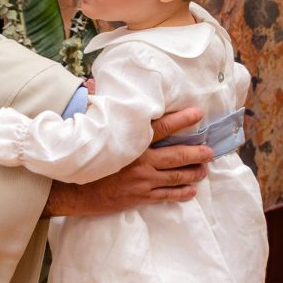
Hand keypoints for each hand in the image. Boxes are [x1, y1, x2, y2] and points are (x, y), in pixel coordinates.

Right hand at [44, 108, 209, 215]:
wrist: (72, 190)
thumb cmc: (85, 158)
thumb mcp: (95, 133)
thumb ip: (106, 113)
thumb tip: (95, 84)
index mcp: (131, 142)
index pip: (161, 127)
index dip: (181, 119)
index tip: (198, 113)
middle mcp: (140, 161)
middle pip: (176, 155)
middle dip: (197, 153)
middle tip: (210, 151)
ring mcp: (141, 181)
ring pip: (175, 177)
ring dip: (193, 173)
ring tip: (204, 169)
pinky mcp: (139, 197)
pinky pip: (166, 196)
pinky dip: (181, 194)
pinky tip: (192, 191)